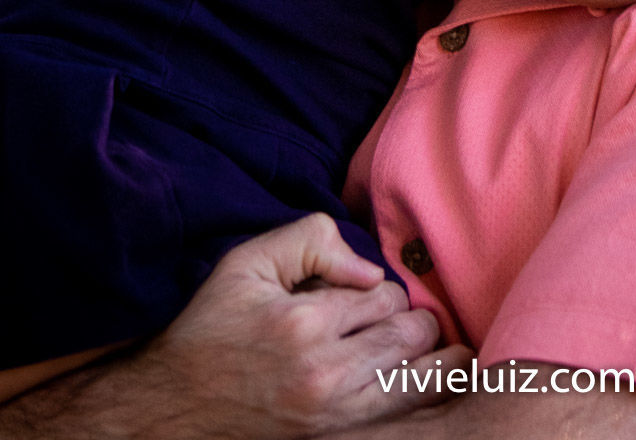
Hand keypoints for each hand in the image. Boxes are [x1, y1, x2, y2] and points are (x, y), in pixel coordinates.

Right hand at [138, 214, 457, 437]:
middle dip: (412, 319)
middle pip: (409, 335)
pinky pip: (401, 416)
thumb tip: (369, 268)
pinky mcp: (333, 437)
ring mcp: (331, 414)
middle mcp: (323, 373)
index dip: (382, 287)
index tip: (363, 292)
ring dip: (431, 357)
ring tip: (432, 344)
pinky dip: (424, 394)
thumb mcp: (250, 262)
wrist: (175, 404)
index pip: (383, 294)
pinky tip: (435, 376)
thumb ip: (312, 240)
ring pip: (417, 380)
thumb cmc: (215, 325)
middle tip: (395, 316)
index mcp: (303, 323)